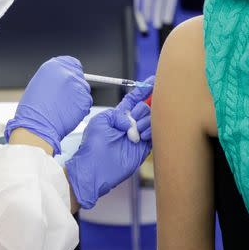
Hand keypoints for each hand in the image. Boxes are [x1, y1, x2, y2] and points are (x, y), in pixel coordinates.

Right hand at [5, 56, 91, 154]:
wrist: (36, 126)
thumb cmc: (33, 110)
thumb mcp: (39, 84)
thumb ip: (54, 78)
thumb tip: (64, 80)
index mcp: (53, 66)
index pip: (72, 63)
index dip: (71, 74)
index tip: (69, 82)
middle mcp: (67, 72)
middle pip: (79, 77)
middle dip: (74, 88)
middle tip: (63, 100)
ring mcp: (77, 85)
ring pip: (83, 90)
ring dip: (77, 99)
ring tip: (63, 108)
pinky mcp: (85, 99)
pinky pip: (86, 103)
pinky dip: (80, 109)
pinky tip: (67, 113)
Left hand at [65, 82, 153, 208]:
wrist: (95, 168)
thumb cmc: (93, 146)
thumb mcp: (100, 121)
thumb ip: (117, 113)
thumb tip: (131, 120)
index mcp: (119, 116)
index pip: (134, 99)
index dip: (143, 90)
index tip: (153, 81)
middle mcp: (130, 124)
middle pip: (145, 108)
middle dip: (142, 109)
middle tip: (133, 119)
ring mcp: (138, 135)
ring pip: (151, 120)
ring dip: (145, 122)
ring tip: (135, 132)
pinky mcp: (143, 148)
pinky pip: (155, 135)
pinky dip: (151, 132)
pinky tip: (141, 136)